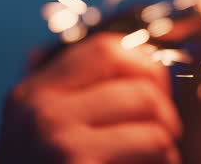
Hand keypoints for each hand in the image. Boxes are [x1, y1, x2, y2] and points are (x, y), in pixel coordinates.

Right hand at [0, 33, 181, 163]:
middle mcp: (41, 108)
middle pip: (137, 81)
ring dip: (166, 139)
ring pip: (151, 111)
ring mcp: (58, 138)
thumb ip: (78, 98)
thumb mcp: (42, 129)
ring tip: (157, 157)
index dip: (144, 62)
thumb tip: (145, 66)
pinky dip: (166, 161)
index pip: (105, 48)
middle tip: (164, 131)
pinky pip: (153, 145)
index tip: (156, 86)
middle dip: (165, 107)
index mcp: (34, 92)